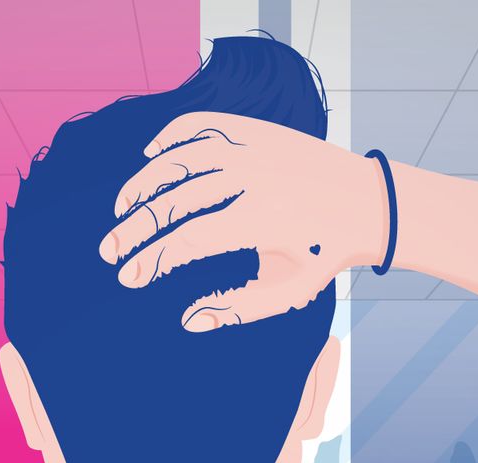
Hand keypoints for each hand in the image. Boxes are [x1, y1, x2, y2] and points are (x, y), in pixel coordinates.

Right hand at [100, 112, 388, 331]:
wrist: (369, 201)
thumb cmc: (326, 253)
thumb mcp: (291, 292)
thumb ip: (239, 308)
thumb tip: (188, 320)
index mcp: (261, 221)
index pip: (188, 240)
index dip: (151, 260)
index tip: (127, 277)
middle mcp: (252, 178)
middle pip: (174, 200)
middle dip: (133, 228)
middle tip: (108, 250)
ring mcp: (253, 148)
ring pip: (179, 157)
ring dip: (142, 183)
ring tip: (122, 209)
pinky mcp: (256, 129)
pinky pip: (201, 125)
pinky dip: (169, 137)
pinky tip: (149, 157)